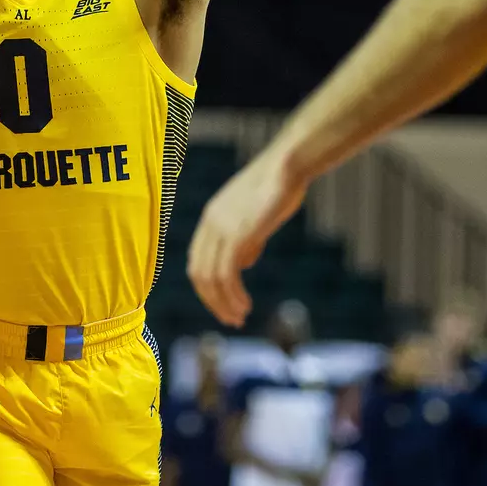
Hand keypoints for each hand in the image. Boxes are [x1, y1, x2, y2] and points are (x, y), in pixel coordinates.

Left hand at [187, 146, 306, 326]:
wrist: (289, 165)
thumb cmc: (280, 186)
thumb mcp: (257, 215)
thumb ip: (247, 240)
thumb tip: (243, 265)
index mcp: (211, 217)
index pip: (197, 260)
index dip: (208, 287)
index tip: (224, 304)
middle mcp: (210, 223)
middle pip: (199, 273)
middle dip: (213, 301)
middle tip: (231, 320)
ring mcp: (222, 228)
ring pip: (212, 278)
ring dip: (224, 303)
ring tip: (239, 318)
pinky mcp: (238, 234)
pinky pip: (227, 274)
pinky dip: (233, 295)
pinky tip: (245, 306)